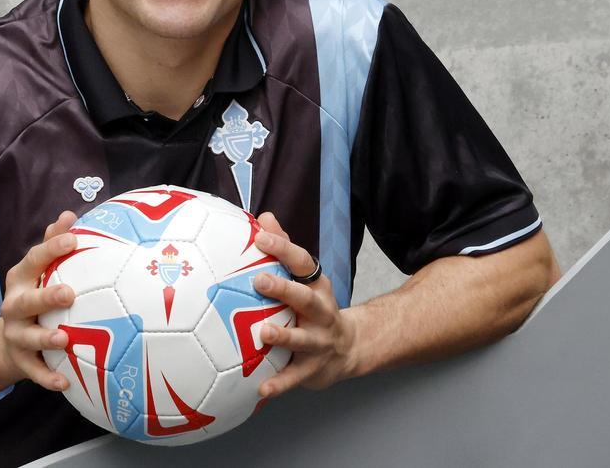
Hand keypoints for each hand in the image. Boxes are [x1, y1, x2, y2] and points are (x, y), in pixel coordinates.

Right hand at [0, 210, 77, 391]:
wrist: (9, 340)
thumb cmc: (35, 294)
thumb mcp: (40, 269)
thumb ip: (53, 242)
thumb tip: (69, 214)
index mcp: (20, 279)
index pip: (33, 260)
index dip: (52, 248)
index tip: (73, 239)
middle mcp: (14, 306)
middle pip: (26, 301)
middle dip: (45, 297)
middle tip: (69, 294)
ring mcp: (16, 335)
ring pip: (27, 337)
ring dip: (45, 338)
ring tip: (64, 338)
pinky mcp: (22, 361)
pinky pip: (34, 371)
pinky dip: (47, 377)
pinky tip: (64, 382)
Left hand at [251, 212, 360, 397]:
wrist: (349, 349)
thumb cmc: (314, 308)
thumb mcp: (305, 278)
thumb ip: (284, 249)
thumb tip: (263, 218)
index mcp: (316, 286)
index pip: (301, 262)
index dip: (282, 247)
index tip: (260, 236)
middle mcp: (321, 312)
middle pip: (305, 298)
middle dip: (285, 289)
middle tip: (260, 279)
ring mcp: (319, 342)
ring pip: (302, 340)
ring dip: (284, 337)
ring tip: (264, 334)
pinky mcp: (313, 369)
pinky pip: (295, 377)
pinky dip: (279, 384)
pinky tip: (261, 390)